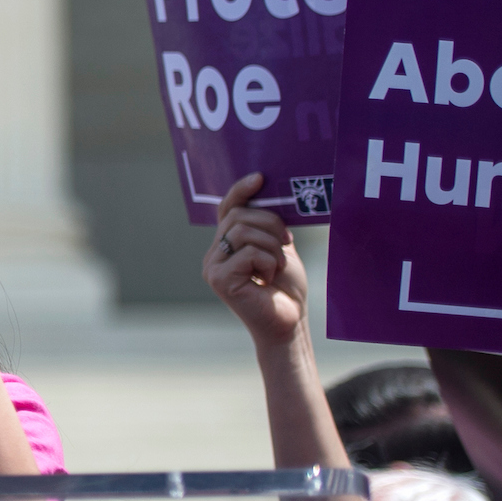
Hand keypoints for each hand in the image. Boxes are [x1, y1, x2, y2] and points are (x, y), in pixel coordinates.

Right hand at [204, 174, 309, 350]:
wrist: (288, 322)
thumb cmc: (285, 288)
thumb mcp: (278, 248)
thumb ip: (267, 227)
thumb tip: (268, 196)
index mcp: (226, 244)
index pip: (227, 209)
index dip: (241, 190)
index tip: (260, 178)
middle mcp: (214, 254)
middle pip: (239, 216)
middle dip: (271, 224)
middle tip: (286, 243)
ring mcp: (213, 267)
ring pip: (243, 232)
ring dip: (272, 246)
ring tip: (278, 265)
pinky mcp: (219, 280)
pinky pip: (248, 253)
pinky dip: (269, 262)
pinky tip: (269, 278)